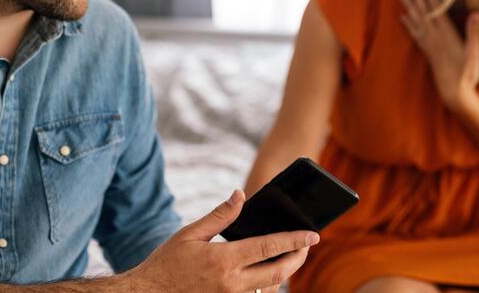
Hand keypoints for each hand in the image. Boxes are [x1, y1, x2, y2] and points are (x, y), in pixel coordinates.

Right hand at [126, 190, 317, 292]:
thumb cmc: (166, 263)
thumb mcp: (190, 234)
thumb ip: (219, 216)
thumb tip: (240, 195)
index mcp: (223, 260)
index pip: (269, 247)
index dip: (294, 240)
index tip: (312, 234)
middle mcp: (231, 283)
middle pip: (278, 272)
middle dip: (298, 258)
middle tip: (307, 246)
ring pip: (269, 288)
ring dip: (283, 273)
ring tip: (290, 257)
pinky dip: (265, 286)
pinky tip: (268, 274)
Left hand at [398, 0, 478, 113]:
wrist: (453, 92)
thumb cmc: (467, 73)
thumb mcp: (474, 53)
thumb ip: (474, 33)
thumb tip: (476, 13)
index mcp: (446, 34)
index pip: (435, 9)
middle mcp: (434, 37)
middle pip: (423, 12)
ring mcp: (429, 44)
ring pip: (416, 20)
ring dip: (409, 6)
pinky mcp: (427, 51)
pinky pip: (415, 33)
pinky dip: (408, 24)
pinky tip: (403, 17)